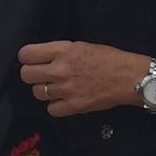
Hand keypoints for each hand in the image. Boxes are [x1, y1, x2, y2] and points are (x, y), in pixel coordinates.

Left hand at [18, 40, 149, 116]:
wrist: (129, 77)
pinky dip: (55, 105)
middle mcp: (60, 69)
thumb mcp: (81, 46)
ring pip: (36, 92)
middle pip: (26, 75)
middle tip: (41, 74)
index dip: (27, 57)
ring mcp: (66, 89)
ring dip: (43, 90)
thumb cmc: (108, 58)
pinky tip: (63, 99)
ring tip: (56, 87)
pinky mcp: (73, 106)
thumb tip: (41, 57)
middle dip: (31, 74)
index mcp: (62, 50)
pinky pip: (51, 109)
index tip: (32, 60)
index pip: (26, 54)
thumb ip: (59, 52)